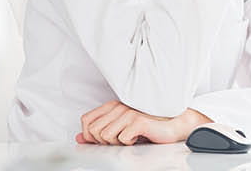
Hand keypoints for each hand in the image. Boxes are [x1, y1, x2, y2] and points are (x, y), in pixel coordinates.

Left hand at [75, 100, 212, 145]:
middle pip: (94, 131)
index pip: (86, 121)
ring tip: (130, 138)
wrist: (171, 126)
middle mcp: (118, 107)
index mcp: (112, 106)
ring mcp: (128, 113)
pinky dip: (129, 143)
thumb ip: (98, 132)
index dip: (90, 135)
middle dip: (104, 141)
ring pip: (106, 136)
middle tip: (119, 140)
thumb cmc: (147, 127)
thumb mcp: (119, 129)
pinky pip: (122, 139)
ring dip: (117, 143)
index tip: (103, 140)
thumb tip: (79, 138)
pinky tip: (138, 138)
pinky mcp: (138, 121)